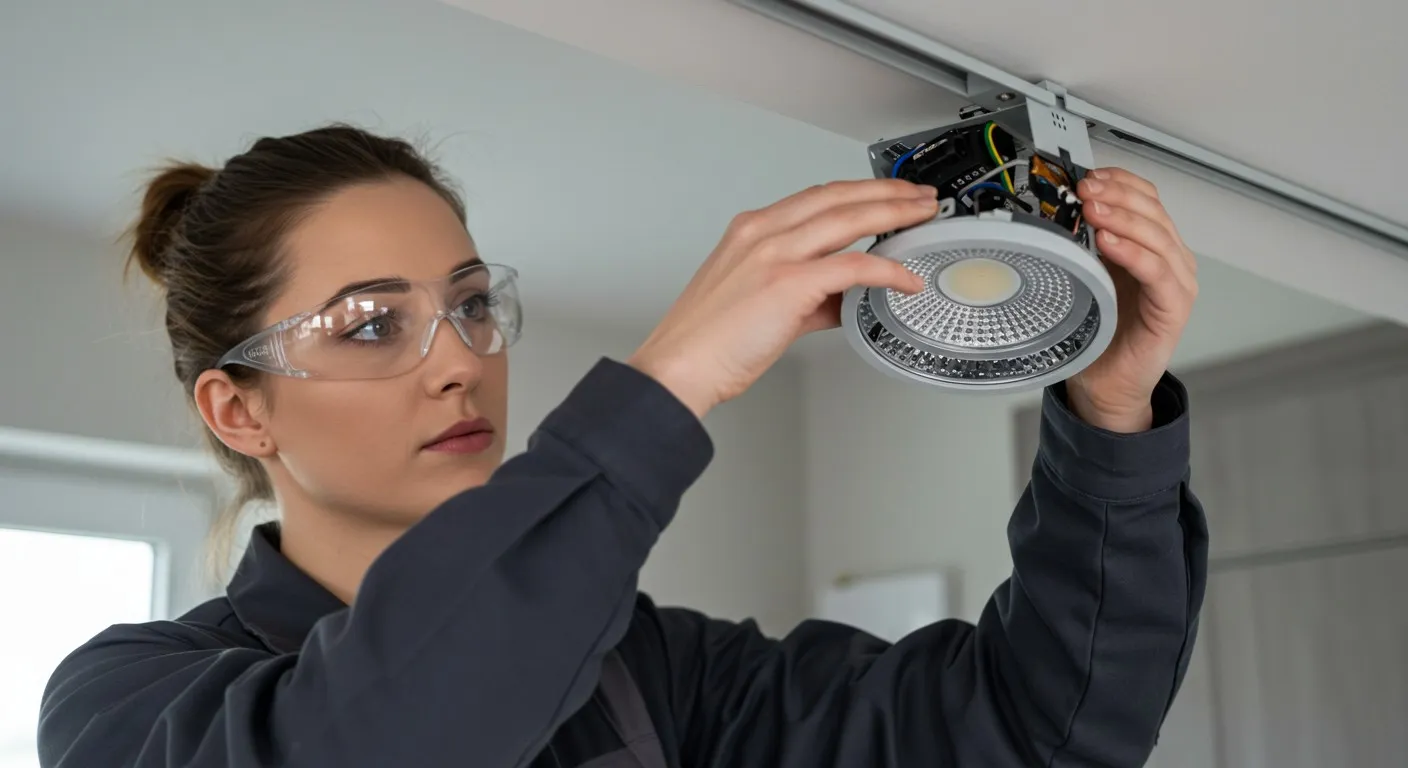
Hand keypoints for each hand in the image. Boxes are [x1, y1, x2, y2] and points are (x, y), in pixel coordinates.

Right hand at [629, 180, 937, 418]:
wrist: (679, 366)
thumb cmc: (707, 342)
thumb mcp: (757, 302)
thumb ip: (805, 295)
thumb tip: (842, 300)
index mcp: (752, 230)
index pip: (817, 198)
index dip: (858, 192)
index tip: (886, 195)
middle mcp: (763, 232)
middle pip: (839, 197)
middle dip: (887, 193)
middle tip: (919, 197)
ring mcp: (775, 253)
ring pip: (849, 218)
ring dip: (894, 214)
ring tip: (922, 217)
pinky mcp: (789, 283)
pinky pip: (853, 266)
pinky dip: (886, 269)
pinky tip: (905, 278)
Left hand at [1069, 168, 1197, 432]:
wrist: (1104, 383)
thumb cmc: (1096, 330)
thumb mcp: (1085, 274)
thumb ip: (1083, 243)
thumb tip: (1058, 207)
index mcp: (1151, 245)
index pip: (1146, 197)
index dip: (1119, 181)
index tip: (1087, 176)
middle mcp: (1170, 260)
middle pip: (1153, 211)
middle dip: (1117, 195)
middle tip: (1086, 191)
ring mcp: (1176, 283)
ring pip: (1158, 236)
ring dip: (1123, 219)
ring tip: (1093, 211)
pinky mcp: (1173, 309)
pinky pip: (1159, 273)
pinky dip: (1135, 254)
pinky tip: (1110, 243)